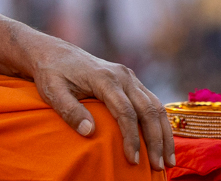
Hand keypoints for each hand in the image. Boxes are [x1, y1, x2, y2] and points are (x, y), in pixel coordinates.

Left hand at [28, 37, 174, 170]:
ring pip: (156, 105)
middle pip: (148, 109)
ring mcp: (129, 77)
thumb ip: (70, 110)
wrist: (55, 54)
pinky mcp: (130, 81)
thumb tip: (89, 131)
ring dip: (164, 134)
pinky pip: (152, 102)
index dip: (131, 137)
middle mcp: (122, 76)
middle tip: (159, 166)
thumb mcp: (52, 92)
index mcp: (104, 78)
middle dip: (156, 140)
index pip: (125, 111)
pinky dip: (160, 123)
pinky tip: (163, 141)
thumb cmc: (52, 74)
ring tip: (168, 160)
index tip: (133, 160)